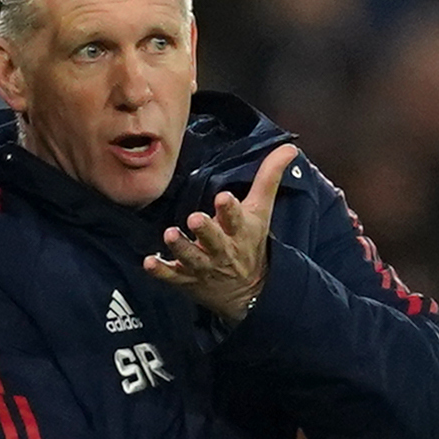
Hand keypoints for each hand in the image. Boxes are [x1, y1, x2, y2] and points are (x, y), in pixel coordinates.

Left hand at [144, 143, 297, 322]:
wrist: (250, 291)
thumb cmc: (251, 243)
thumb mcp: (261, 211)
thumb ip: (269, 177)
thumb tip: (290, 147)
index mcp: (240, 231)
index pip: (237, 218)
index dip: (230, 209)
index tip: (223, 198)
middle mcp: (223, 249)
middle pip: (214, 240)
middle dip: (205, 230)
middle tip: (195, 218)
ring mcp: (204, 265)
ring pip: (191, 257)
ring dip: (181, 248)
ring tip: (170, 235)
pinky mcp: (187, 279)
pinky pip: (172, 277)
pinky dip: (161, 272)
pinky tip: (148, 263)